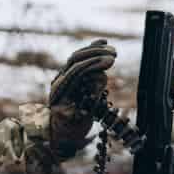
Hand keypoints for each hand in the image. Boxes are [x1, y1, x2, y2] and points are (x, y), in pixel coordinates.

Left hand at [48, 40, 116, 157]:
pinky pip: (81, 59)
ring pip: (78, 57)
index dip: (93, 64)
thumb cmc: (70, 129)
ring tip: (113, 51)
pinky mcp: (71, 76)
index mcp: (59, 91)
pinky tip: (103, 42)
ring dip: (95, 51)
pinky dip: (91, 50)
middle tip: (114, 55)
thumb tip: (97, 88)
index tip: (110, 61)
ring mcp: (64, 76)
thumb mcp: (78, 121)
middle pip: (75, 60)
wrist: (61, 131)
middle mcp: (60, 80)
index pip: (76, 71)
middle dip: (95, 54)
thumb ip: (88, 103)